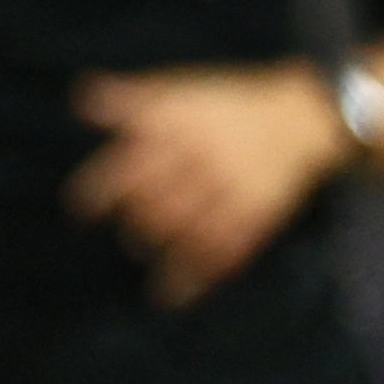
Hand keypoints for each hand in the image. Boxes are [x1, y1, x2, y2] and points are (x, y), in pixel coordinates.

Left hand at [68, 63, 341, 305]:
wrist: (303, 117)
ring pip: (188, 231)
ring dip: (161, 247)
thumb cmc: (228, 103)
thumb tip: (82, 96)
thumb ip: (131, 99)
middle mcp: (206, 161)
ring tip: (144, 248)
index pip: (132, 164)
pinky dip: (195, 278)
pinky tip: (170, 295)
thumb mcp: (181, 89)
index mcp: (181, 130)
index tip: (79, 210)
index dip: (100, 191)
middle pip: (158, 203)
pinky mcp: (258, 216)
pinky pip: (223, 252)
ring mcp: (233, 190)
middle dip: (137, 219)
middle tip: (129, 228)